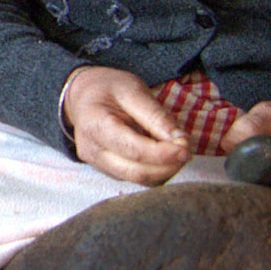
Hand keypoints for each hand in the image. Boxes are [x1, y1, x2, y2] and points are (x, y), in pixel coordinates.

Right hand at [62, 65, 191, 184]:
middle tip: (186, 151)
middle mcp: (92, 150)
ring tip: (176, 152)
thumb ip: (155, 115)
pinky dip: (155, 172)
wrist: (84, 97)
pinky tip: (164, 156)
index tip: (186, 148)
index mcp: (95, 125)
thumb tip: (180, 140)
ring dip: (164, 171)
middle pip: (135, 172)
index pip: (132, 149)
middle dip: (167, 166)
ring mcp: (97, 164)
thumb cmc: (108, 89)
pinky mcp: (106, 171)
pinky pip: (136, 179)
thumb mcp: (132, 89)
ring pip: (137, 180)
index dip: (162, 153)